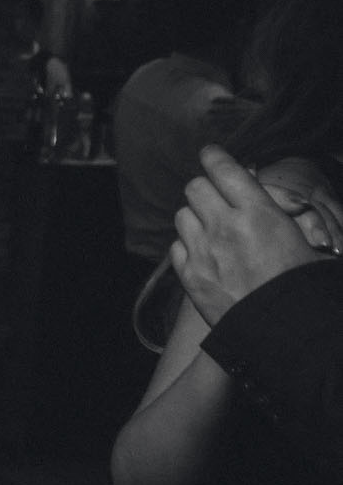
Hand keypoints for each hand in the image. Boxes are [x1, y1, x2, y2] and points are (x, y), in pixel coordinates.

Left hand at [171, 145, 325, 323]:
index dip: (215, 158)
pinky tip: (203, 253)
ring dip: (195, 216)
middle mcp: (225, 228)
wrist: (282, 330)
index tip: (210, 154)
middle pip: (195, 187)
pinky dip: (186, 245)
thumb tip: (271, 199)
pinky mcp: (189, 276)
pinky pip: (175, 246)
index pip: (225, 170)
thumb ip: (287, 216)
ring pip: (182, 214)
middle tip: (216, 196)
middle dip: (206, 188)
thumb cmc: (302, 285)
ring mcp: (203, 252)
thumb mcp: (309, 242)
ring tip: (211, 227)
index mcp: (260, 214)